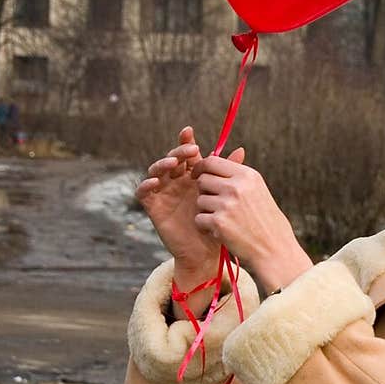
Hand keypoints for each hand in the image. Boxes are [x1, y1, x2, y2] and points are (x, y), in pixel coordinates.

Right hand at [135, 126, 245, 283]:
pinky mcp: (154, 207)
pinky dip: (145, 185)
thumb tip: (240, 149)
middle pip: (171, 159)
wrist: (206, 252)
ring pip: (156, 171)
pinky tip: (154, 182)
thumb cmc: (216, 223)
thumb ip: (228, 174)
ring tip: (172, 163)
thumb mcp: (224, 196)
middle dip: (177, 152)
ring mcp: (164, 193)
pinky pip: (143, 193)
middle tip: (189, 150)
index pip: (186, 154)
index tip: (189, 131)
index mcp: (192, 176)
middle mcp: (176, 182)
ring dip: (161, 164)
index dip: (185, 141)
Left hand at [191, 148, 311, 291]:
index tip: (197, 176)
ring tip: (225, 222)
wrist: (275, 251)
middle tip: (215, 205)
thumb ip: (236, 177)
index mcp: (248, 175)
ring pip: (200, 201)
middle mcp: (237, 186)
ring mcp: (227, 204)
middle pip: (202, 180)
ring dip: (207, 212)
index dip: (201, 168)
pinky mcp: (219, 223)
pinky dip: (206, 228)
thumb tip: (212, 159)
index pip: (212, 161)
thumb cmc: (267, 223)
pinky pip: (199, 219)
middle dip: (204, 192)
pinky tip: (221, 233)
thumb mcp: (258, 192)